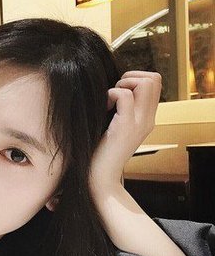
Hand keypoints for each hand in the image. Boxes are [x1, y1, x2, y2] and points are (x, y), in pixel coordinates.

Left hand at [89, 70, 161, 190]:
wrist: (100, 179)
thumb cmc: (100, 154)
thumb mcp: (115, 128)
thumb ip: (120, 112)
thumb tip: (111, 91)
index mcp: (146, 119)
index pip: (155, 83)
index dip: (136, 79)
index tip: (117, 93)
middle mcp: (148, 119)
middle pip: (155, 78)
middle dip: (131, 77)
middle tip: (114, 93)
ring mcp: (139, 123)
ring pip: (146, 83)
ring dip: (124, 84)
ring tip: (110, 100)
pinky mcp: (125, 127)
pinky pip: (125, 96)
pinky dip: (111, 94)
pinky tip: (104, 109)